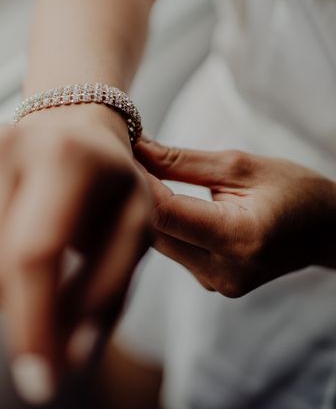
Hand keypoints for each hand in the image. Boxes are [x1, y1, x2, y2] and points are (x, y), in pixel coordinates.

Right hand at [0, 104, 151, 403]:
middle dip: (24, 314)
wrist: (69, 127)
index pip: (33, 253)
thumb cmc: (108, 181)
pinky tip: (9, 242)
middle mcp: (3, 149)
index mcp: (61, 158)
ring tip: (39, 261)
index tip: (40, 384)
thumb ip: (108, 293)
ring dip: (3, 293)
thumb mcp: (133, 228)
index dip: (34, 324)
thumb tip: (72, 361)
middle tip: (60, 302)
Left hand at [135, 137, 335, 297]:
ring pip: (157, 241)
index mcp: (238, 238)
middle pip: (154, 230)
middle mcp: (222, 271)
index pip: (165, 212)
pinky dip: (159, 222)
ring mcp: (215, 283)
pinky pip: (171, 249)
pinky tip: (151, 196)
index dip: (135, 182)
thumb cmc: (293, 190)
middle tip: (116, 156)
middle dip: (132, 192)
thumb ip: (180, 161)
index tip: (115, 153)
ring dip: (142, 207)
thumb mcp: (240, 166)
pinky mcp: (209, 283)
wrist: (328, 230)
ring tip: (131, 171)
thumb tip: (134, 146)